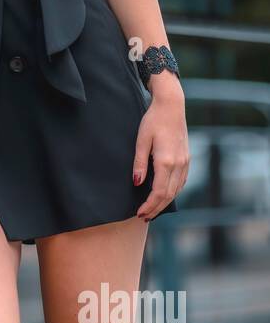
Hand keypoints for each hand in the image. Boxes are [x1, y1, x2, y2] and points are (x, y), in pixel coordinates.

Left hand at [133, 79, 188, 219]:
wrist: (172, 106)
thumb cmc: (153, 121)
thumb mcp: (141, 141)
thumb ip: (139, 164)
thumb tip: (136, 183)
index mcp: (166, 161)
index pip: (158, 192)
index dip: (149, 206)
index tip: (139, 213)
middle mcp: (178, 164)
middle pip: (168, 195)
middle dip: (156, 208)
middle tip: (144, 217)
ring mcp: (185, 162)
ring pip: (176, 190)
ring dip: (164, 202)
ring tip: (152, 210)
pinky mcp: (186, 158)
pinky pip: (181, 181)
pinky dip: (172, 192)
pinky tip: (165, 195)